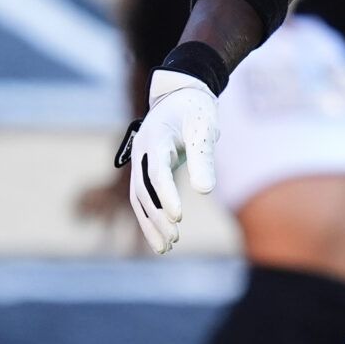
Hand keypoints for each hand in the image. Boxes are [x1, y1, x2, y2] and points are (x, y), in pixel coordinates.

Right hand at [124, 70, 219, 254]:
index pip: (157, 172)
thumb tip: (205, 191)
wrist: (182, 96)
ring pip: (139, 198)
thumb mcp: (205, 128)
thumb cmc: (196, 111)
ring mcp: (140, 161)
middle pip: (143, 190)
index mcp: (156, 138)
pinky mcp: (146, 170)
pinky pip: (144, 198)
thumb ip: (203, 158)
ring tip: (167, 247)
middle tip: (173, 240)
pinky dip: (150, 218)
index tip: (178, 218)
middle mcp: (142, 151)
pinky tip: (162, 238)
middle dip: (156, 217)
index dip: (166, 195)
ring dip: (151, 223)